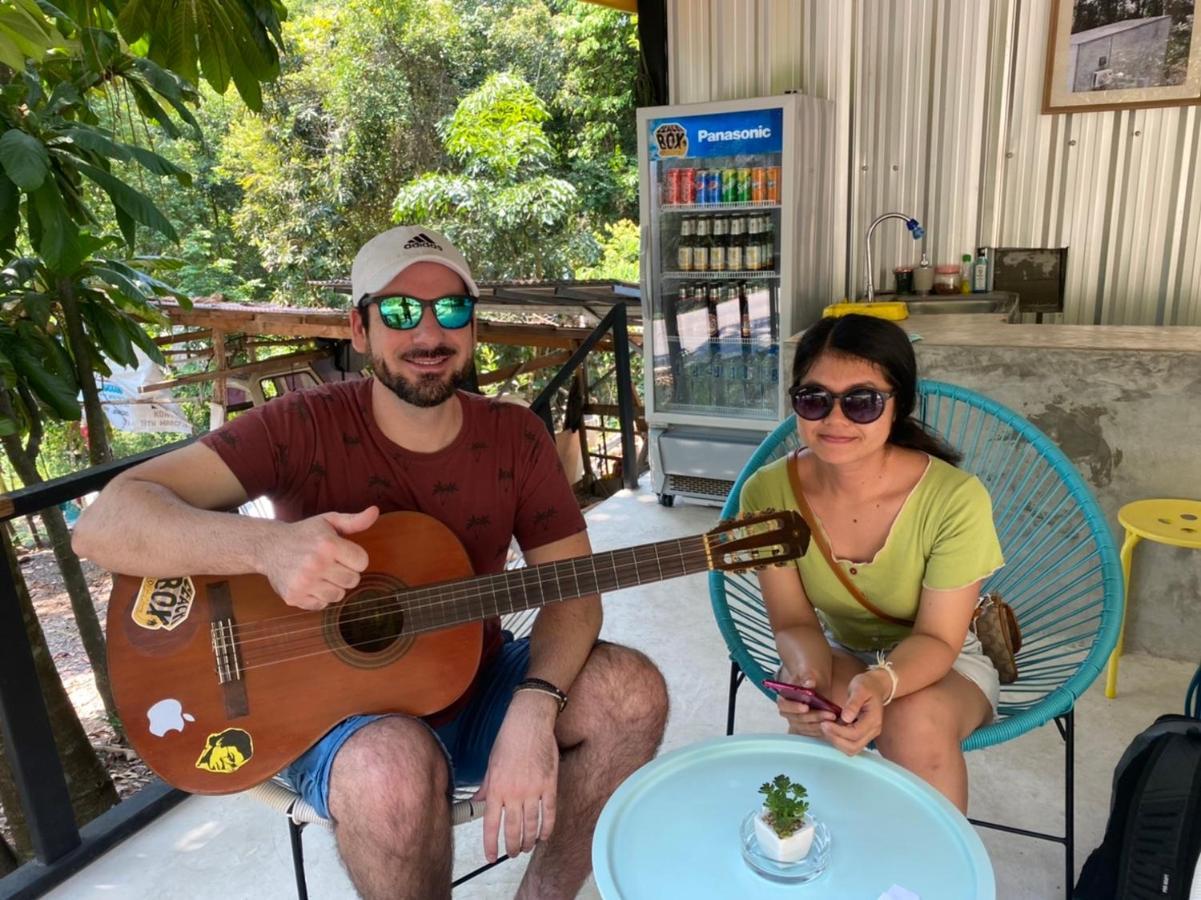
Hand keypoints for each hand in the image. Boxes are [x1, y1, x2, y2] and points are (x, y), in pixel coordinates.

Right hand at [260, 506, 378, 608]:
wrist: (269, 546)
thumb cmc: (305, 533)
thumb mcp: (329, 521)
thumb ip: (354, 521)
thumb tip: (375, 511)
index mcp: (327, 544)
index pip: (362, 562)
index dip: (354, 558)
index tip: (342, 552)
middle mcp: (315, 564)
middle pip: (353, 580)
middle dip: (345, 572)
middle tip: (330, 563)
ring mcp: (303, 582)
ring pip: (338, 595)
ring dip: (333, 586)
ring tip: (319, 573)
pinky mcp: (293, 597)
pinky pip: (321, 604)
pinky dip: (318, 596)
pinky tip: (308, 583)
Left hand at [475, 690, 559, 861]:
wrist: (529, 722)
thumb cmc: (508, 739)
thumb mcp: (491, 764)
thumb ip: (485, 788)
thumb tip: (476, 802)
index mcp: (496, 789)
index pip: (491, 826)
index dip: (491, 846)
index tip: (491, 857)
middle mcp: (513, 793)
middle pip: (513, 830)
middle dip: (512, 847)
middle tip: (513, 854)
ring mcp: (533, 790)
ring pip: (532, 825)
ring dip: (530, 840)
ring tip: (528, 846)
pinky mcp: (549, 785)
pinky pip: (550, 812)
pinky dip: (547, 827)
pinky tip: (544, 835)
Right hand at [775, 663, 835, 737]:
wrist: (816, 685)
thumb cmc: (808, 678)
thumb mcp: (807, 673)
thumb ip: (806, 676)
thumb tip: (809, 683)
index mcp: (784, 698)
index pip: (783, 705)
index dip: (794, 707)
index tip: (806, 707)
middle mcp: (788, 712)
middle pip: (796, 719)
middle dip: (813, 717)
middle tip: (828, 714)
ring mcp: (796, 722)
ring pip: (805, 727)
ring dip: (819, 725)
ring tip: (833, 718)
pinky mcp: (806, 728)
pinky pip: (812, 732)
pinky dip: (822, 730)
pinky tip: (833, 725)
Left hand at [818, 669, 889, 755]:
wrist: (875, 687)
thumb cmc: (867, 685)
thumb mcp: (859, 689)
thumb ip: (853, 703)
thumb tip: (846, 718)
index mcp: (873, 720)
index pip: (854, 734)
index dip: (838, 731)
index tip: (824, 723)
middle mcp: (873, 731)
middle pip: (853, 746)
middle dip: (835, 739)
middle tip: (822, 726)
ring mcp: (868, 734)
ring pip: (851, 748)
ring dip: (836, 741)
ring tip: (825, 727)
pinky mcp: (862, 734)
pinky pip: (850, 744)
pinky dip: (838, 739)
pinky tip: (830, 728)